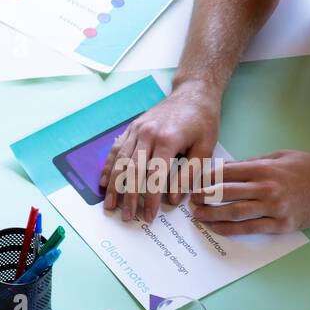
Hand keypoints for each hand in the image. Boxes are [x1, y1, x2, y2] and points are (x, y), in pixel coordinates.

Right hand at [100, 83, 221, 222]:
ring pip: (120, 162)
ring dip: (113, 186)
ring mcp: (136, 130)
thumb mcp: (206, 147)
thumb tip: (172, 199)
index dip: (151, 198)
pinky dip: (108, 167)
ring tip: (109, 205)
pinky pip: (116, 150)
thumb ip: (189, 174)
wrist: (193, 92)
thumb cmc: (203, 120)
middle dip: (128, 197)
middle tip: (127, 216)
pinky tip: (103, 182)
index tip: (150, 215)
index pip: (155, 176)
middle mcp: (148, 134)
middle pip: (132, 171)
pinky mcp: (131, 128)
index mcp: (168, 139)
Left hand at [190, 150, 309, 233]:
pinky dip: (229, 229)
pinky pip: (248, 228)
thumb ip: (252, 163)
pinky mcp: (280, 224)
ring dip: (211, 215)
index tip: (193, 182)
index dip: (206, 178)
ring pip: (233, 212)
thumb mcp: (281, 156)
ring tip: (198, 215)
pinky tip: (216, 228)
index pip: (226, 173)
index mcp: (266, 168)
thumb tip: (225, 169)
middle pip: (225, 193)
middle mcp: (267, 188)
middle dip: (204, 197)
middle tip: (191, 200)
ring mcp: (274, 208)